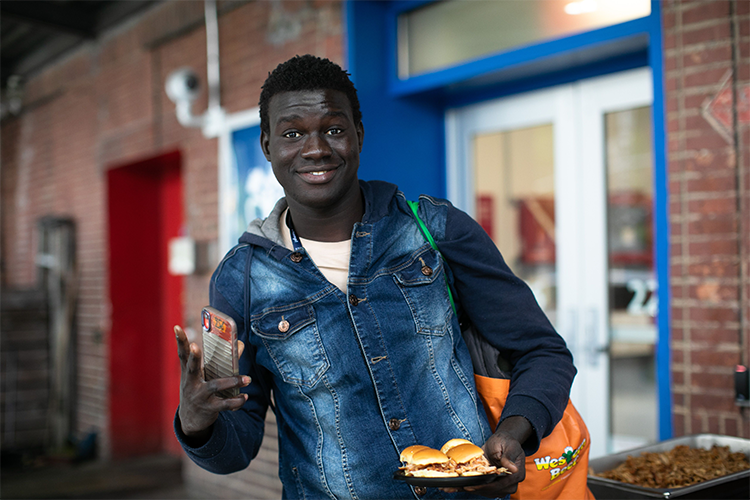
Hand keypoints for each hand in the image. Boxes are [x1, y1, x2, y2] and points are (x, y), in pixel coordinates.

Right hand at [174, 325, 249, 445]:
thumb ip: (221, 359)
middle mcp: (191, 383)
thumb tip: (241, 344)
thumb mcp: (203, 375)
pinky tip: (245, 397)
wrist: (190, 420)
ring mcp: (199, 396)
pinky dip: (237, 401)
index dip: (179, 341)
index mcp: (188, 372)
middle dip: (194, 357)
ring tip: (247, 379)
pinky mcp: (209, 408)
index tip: (176, 327)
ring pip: (215, 386)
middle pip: (192, 368)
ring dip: (233, 382)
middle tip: (195, 347)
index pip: (182, 354)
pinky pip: (224, 404)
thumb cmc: (199, 389)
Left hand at [442, 416, 530, 497]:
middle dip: (476, 489)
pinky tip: (459, 486)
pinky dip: (472, 487)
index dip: (485, 487)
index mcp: (517, 474)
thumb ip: (509, 457)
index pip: (500, 485)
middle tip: (462, 487)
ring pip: (487, 492)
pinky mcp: (493, 483)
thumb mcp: (509, 446)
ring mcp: (502, 485)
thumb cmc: (506, 441)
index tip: (472, 486)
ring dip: (472, 490)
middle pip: (493, 491)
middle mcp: (510, 482)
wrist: (502, 441)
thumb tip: (513, 469)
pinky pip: (483, 488)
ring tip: (456, 487)